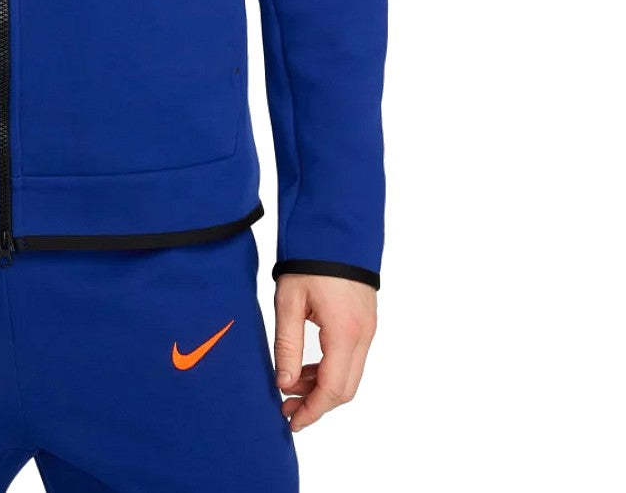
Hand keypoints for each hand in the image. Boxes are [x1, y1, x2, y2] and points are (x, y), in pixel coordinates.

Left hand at [274, 274, 376, 431]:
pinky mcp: (365, 322)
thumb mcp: (289, 301)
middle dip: (316, 403)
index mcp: (345, 333)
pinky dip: (330, 369)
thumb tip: (285, 383)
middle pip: (345, 388)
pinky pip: (351, 358)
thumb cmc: (310, 260)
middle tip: (287, 408)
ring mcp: (368, 329)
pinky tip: (306, 367)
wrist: (336, 230)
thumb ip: (287, 345)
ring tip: (290, 386)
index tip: (292, 422)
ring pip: (349, 374)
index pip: (333, 389)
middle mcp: (363, 336)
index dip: (312, 410)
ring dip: (322, 386)